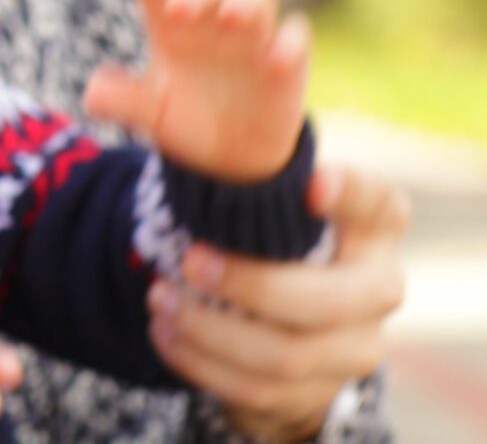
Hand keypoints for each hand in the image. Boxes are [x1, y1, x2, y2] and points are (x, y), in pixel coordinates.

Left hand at [82, 0, 309, 182]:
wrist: (231, 156)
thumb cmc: (184, 116)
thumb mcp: (151, 111)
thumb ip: (122, 100)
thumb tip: (91, 94)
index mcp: (170, 23)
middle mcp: (210, 19)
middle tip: (179, 8)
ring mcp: (251, 35)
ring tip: (232, 17)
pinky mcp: (287, 59)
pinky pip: (295, 36)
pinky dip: (289, 42)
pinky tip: (276, 59)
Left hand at [147, 162, 409, 441]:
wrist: (279, 321)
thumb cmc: (261, 234)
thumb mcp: (254, 196)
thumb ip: (220, 157)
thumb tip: (108, 94)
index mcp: (372, 225)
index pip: (376, 203)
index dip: (350, 194)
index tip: (309, 184)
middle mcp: (378, 287)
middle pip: (327, 301)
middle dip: (251, 285)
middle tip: (189, 260)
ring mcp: (355, 347)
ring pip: (288, 355)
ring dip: (211, 329)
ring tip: (159, 298)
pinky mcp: (318, 393)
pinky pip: (259, 389)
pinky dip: (202, 362)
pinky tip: (164, 333)